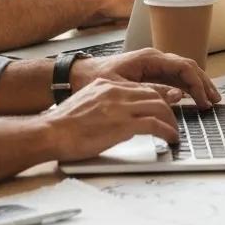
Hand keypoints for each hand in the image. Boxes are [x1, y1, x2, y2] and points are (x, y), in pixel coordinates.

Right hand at [44, 77, 181, 161]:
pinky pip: (155, 125)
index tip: (162, 107)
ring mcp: (121, 107)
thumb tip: (113, 113)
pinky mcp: (124, 125)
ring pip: (159, 107)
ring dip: (171, 121)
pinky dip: (167, 131)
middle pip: (154, 95)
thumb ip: (103, 102)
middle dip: (167, 108)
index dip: (156, 98)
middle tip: (172, 120)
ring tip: (174, 132)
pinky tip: (170, 139)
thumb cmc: (61, 125)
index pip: (140, 88)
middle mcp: (117, 92)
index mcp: (107, 85)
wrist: (50, 132)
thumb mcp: (85, 102)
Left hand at [71, 47, 220, 109]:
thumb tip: (177, 95)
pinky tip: (192, 98)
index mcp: (149, 58)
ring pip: (183, 72)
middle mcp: (154, 59)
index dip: (197, 82)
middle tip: (215, 100)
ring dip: (197, 85)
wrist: (76, 76)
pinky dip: (186, 87)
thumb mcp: (121, 88)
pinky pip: (174, 78)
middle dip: (203, 83)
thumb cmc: (94, 79)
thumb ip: (150, 91)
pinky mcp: (149, 74)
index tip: (204, 98)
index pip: (182, 66)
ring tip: (209, 100)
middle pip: (187, 67)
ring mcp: (153, 65)